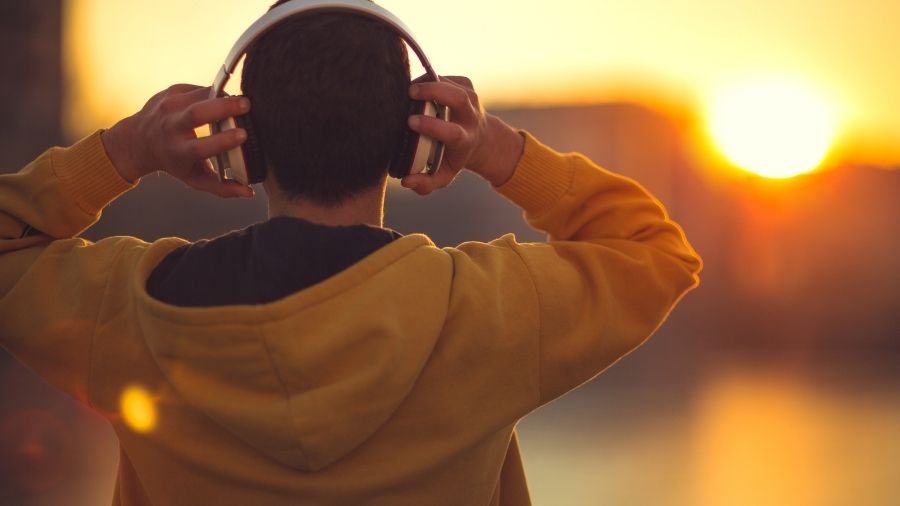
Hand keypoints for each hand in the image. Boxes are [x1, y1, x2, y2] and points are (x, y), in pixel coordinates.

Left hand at [101, 84, 253, 197]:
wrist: (138, 141)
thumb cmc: (174, 162)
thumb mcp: (194, 179)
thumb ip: (222, 188)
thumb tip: (249, 192)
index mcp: (178, 152)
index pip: (201, 147)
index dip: (223, 140)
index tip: (243, 135)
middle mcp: (170, 128)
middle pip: (197, 114)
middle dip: (224, 107)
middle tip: (246, 104)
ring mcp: (169, 106)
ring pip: (200, 96)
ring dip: (223, 97)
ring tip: (239, 103)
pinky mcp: (172, 91)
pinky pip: (199, 89)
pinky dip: (214, 93)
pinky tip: (221, 101)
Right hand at [400, 76, 524, 195]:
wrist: (480, 138)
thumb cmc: (454, 157)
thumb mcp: (443, 176)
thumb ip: (425, 184)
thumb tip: (406, 181)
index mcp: (465, 139)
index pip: (451, 132)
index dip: (431, 126)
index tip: (411, 122)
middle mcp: (471, 116)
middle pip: (458, 98)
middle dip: (434, 92)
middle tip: (410, 92)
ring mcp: (470, 97)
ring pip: (449, 83)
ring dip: (427, 82)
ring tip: (408, 90)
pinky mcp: (466, 84)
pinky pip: (444, 76)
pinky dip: (428, 78)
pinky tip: (417, 87)